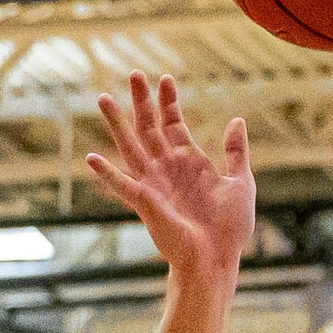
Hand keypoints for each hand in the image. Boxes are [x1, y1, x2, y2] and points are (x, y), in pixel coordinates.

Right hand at [83, 72, 255, 275]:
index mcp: (189, 162)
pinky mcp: (146, 202)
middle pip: (149, 128)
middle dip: (141, 101)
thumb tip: (237, 119)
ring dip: (117, 124)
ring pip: (131, 146)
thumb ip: (235, 151)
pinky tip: (91, 158)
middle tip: (134, 73)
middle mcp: (167, 169)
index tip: (165, 77)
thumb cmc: (229, 228)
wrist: (217, 258)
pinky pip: (123, 185)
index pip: (173, 123)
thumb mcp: (240, 182)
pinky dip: (107, 173)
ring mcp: (153, 184)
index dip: (169, 101)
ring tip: (103, 98)